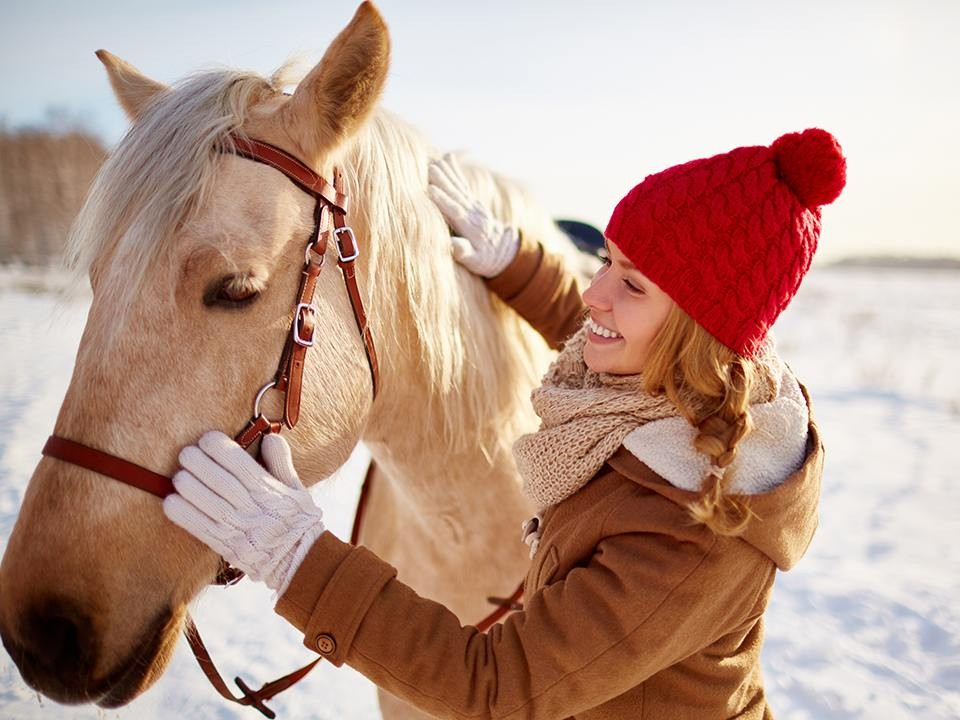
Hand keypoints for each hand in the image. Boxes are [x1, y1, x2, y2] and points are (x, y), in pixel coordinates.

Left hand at [163, 431, 324, 597]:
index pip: (243, 467)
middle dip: (200, 465)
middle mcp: (254, 510)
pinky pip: (201, 530)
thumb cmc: (298, 521)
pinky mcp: (227, 547)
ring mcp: (240, 530)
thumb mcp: (297, 489)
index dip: (222, 450)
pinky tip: (170, 502)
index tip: (208, 438)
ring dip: (189, 488)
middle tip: (186, 452)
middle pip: (222, 483)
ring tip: (178, 475)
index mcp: (271, 493)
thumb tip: (269, 438)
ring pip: (210, 505)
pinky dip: (184, 516)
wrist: (300, 562)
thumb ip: (282, 463)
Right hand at [428, 153, 519, 277]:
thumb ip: (465, 252)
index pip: (456, 212)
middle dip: (444, 182)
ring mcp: (474, 205)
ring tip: (435, 162)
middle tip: (431, 168)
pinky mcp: (473, 201)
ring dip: (447, 174)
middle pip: (456, 195)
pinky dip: (454, 171)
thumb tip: (453, 245)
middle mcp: (473, 213)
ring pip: (458, 187)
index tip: (430, 190)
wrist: (505, 251)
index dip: (444, 201)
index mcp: (471, 228)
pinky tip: (447, 158)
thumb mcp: (476, 262)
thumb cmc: (486, 260)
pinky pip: (462, 184)